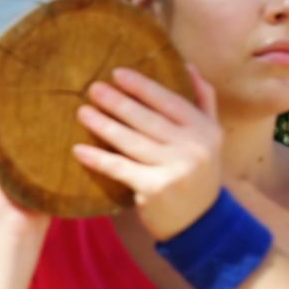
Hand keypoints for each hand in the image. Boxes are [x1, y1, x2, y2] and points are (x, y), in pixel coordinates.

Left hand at [71, 65, 221, 239]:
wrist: (202, 223)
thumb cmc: (198, 172)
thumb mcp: (210, 136)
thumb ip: (202, 101)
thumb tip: (187, 64)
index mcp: (204, 129)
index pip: (169, 101)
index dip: (143, 86)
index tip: (117, 73)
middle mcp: (193, 147)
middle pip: (147, 119)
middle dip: (117, 102)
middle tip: (92, 88)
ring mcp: (175, 169)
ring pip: (131, 141)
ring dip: (103, 125)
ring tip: (82, 112)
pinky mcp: (156, 189)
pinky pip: (120, 168)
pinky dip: (98, 159)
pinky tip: (78, 150)